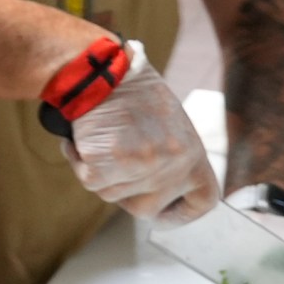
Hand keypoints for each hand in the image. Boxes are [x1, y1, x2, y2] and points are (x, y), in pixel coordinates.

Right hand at [58, 42, 219, 227]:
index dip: (183, 213)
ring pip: (113, 195)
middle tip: (117, 163)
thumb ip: (173, 157)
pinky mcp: (104, 168)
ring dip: (103, 173)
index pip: (203, 200)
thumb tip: (166, 188)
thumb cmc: (131, 90)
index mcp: (192, 153)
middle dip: (128, 192)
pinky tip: (85, 137)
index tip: (164, 213)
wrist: (99, 70)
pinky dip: (80, 162)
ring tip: (103, 137)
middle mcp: (170, 166)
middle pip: (147, 208)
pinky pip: (89, 181)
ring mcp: (137, 169)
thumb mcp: (170, 124)